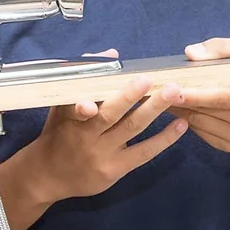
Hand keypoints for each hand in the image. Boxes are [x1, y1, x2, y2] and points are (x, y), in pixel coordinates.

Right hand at [27, 50, 187, 201]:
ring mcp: (102, 154)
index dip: (83, 105)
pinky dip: (163, 139)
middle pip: (109, 114)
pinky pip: (143, 153)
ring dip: (153, 109)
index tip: (91, 100)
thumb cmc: (57, 132)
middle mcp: (84, 136)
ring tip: (173, 93)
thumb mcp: (60, 104)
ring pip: (130, 128)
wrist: (49, 175)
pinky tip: (180, 125)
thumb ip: (83, 77)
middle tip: (150, 79)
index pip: (74, 108)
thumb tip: (112, 54)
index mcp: (68, 118)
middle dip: (130, 96)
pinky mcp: (116, 169)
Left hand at [170, 36, 229, 151]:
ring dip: (178, 109)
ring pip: (201, 122)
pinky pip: (201, 132)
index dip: (196, 92)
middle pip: (209, 110)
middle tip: (158, 92)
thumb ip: (222, 47)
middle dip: (182, 101)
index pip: (222, 95)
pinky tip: (173, 107)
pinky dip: (183, 120)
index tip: (173, 87)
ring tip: (159, 96)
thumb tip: (192, 53)